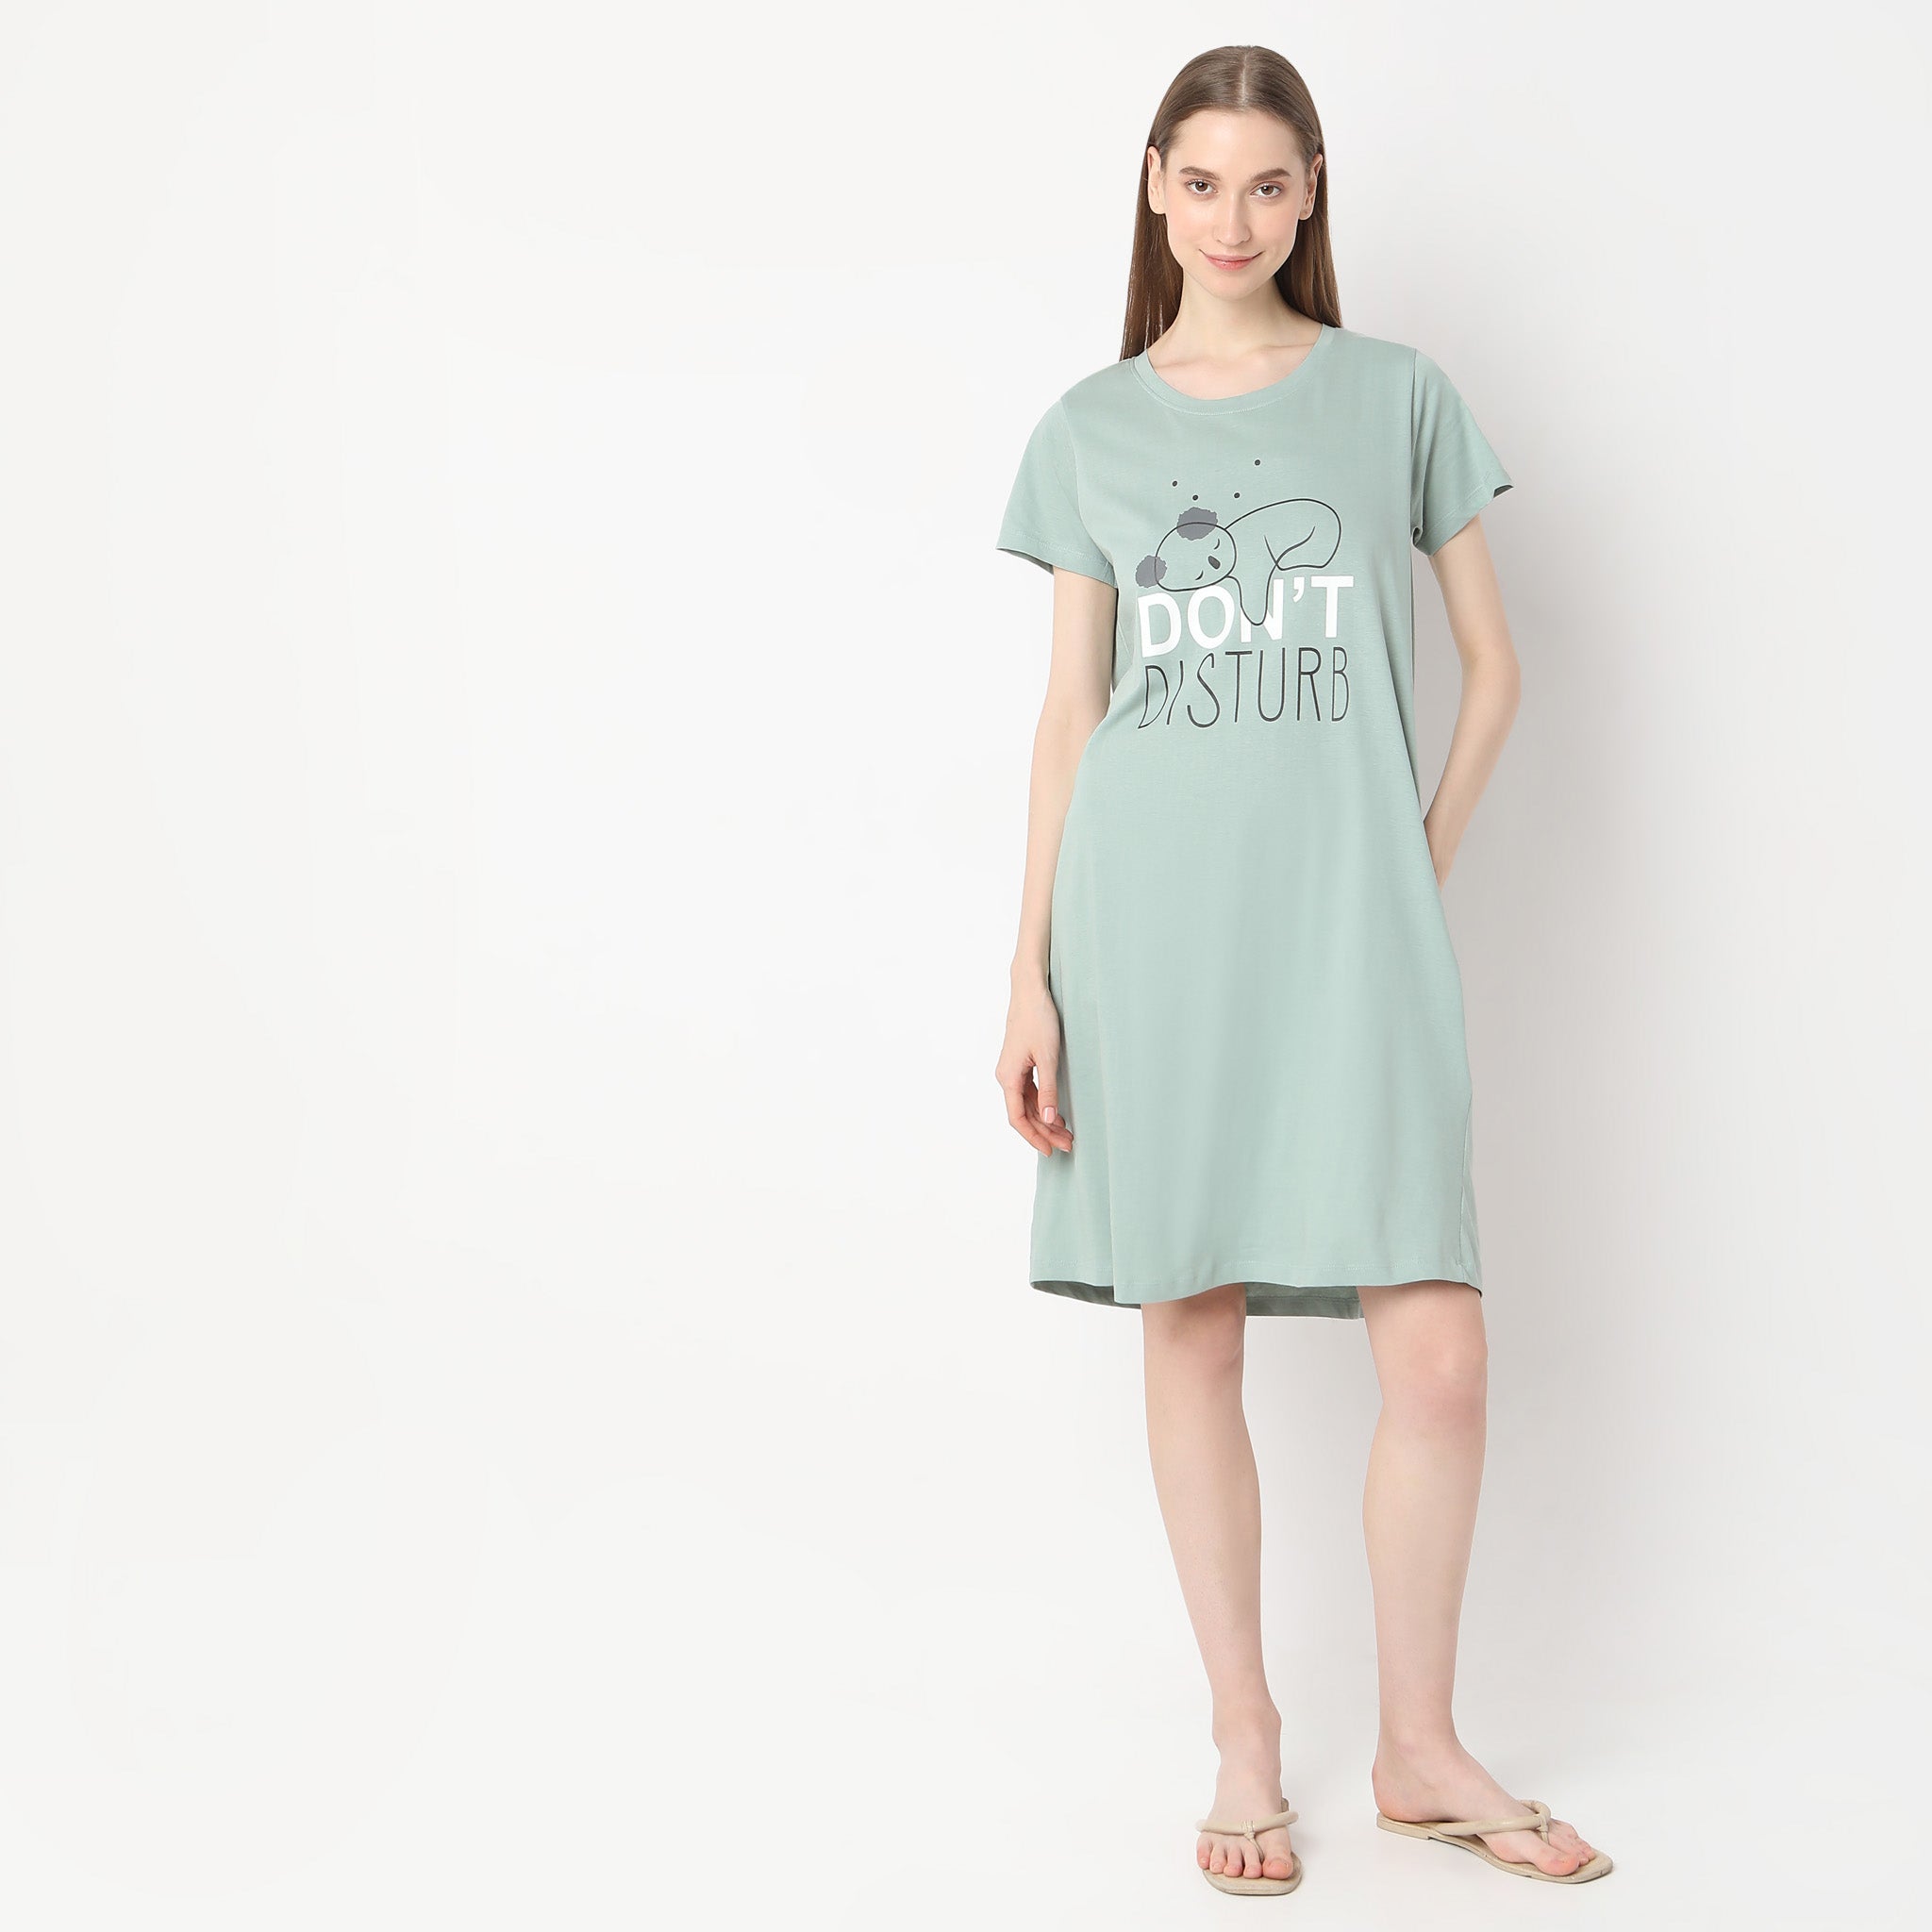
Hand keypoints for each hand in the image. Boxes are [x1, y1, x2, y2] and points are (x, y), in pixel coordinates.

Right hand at [996, 980, 1075, 1155]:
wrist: (1030, 991)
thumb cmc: (1038, 1019)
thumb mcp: (1048, 1057)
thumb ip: (1048, 1090)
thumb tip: (1048, 1118)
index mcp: (1008, 1077)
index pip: (1018, 1118)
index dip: (1034, 1137)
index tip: (1050, 1151)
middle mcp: (1006, 1077)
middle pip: (1024, 1114)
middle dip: (1045, 1132)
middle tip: (1068, 1145)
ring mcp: (1013, 1071)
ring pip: (1027, 1105)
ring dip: (1045, 1120)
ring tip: (1066, 1133)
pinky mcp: (1020, 1064)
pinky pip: (1029, 1093)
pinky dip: (1043, 1105)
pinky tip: (1057, 1113)